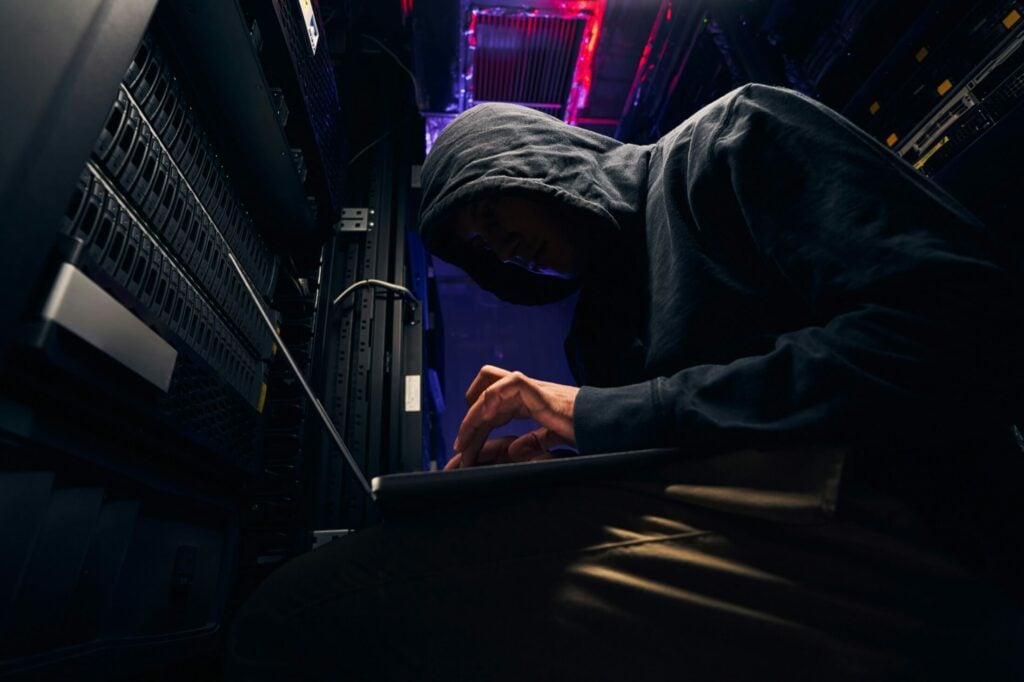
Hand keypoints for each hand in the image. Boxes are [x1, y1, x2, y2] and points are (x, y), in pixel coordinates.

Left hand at [448, 365, 578, 468]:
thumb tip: (513, 449)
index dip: (475, 428)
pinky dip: (492, 397)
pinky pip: (508, 383)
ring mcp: (531, 388)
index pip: (491, 408)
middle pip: (483, 395)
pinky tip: (486, 419)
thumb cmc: (585, 428)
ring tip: (466, 439)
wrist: (606, 423)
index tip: (465, 451)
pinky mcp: (539, 390)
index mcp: (527, 402)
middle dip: (468, 423)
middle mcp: (525, 392)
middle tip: (459, 449)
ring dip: (473, 413)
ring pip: (489, 386)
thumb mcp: (553, 437)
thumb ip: (534, 440)